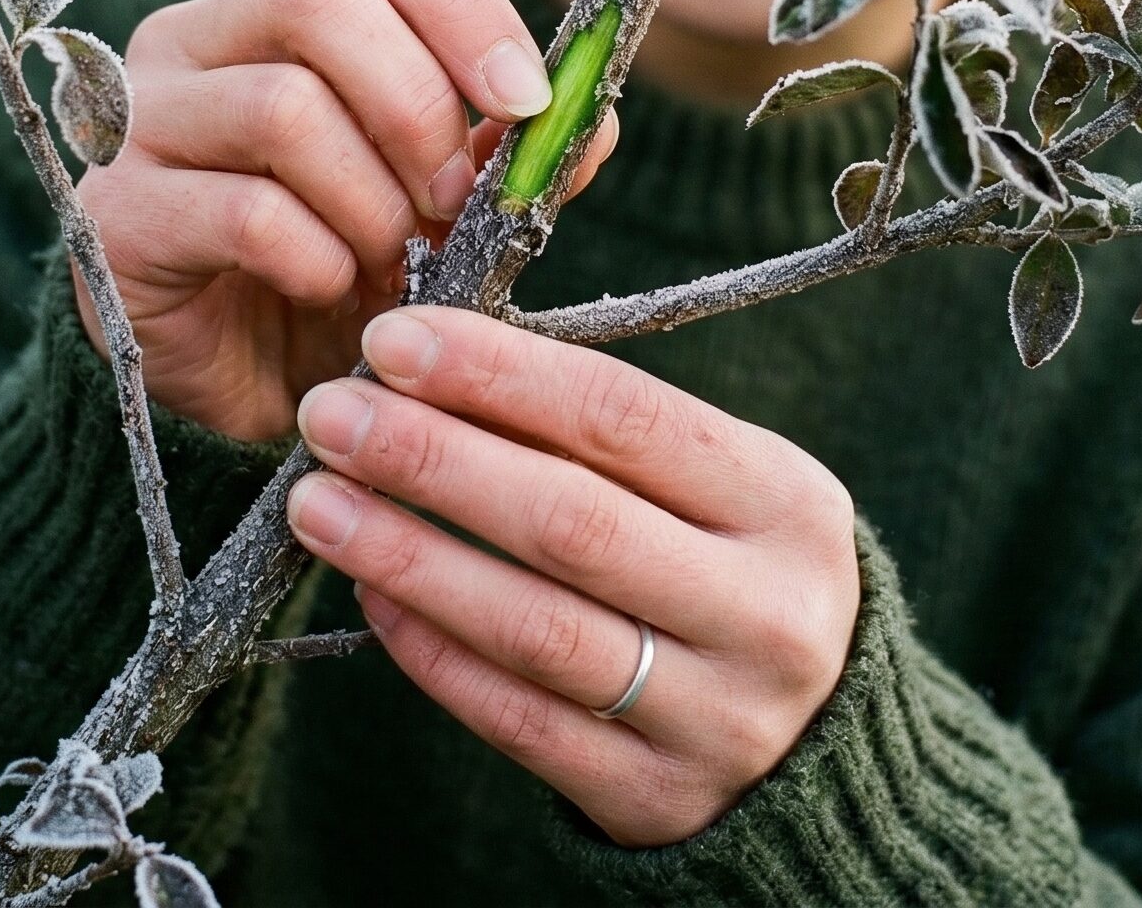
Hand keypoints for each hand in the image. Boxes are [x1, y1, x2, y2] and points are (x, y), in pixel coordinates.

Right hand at [71, 0, 617, 441]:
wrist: (233, 389)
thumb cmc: (342, 270)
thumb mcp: (440, 206)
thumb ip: (505, 157)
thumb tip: (590, 124)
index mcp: (278, 5)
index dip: (463, 6)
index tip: (524, 102)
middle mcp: (194, 35)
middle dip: (417, 104)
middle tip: (453, 199)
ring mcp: (141, 120)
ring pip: (283, 106)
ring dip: (373, 199)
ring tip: (391, 259)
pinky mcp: (118, 214)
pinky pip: (246, 213)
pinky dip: (319, 260)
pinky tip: (328, 289)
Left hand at [285, 307, 859, 846]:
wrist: (824, 745)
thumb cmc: (736, 568)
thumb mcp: (722, 485)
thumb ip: (605, 434)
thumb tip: (437, 364)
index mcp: (787, 502)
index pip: (623, 417)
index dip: (498, 375)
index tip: (392, 341)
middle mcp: (764, 611)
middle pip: (570, 522)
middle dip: (433, 459)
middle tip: (330, 414)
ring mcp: (714, 717)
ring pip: (534, 628)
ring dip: (410, 556)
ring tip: (317, 503)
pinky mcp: (654, 799)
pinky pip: (520, 722)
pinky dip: (435, 653)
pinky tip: (370, 596)